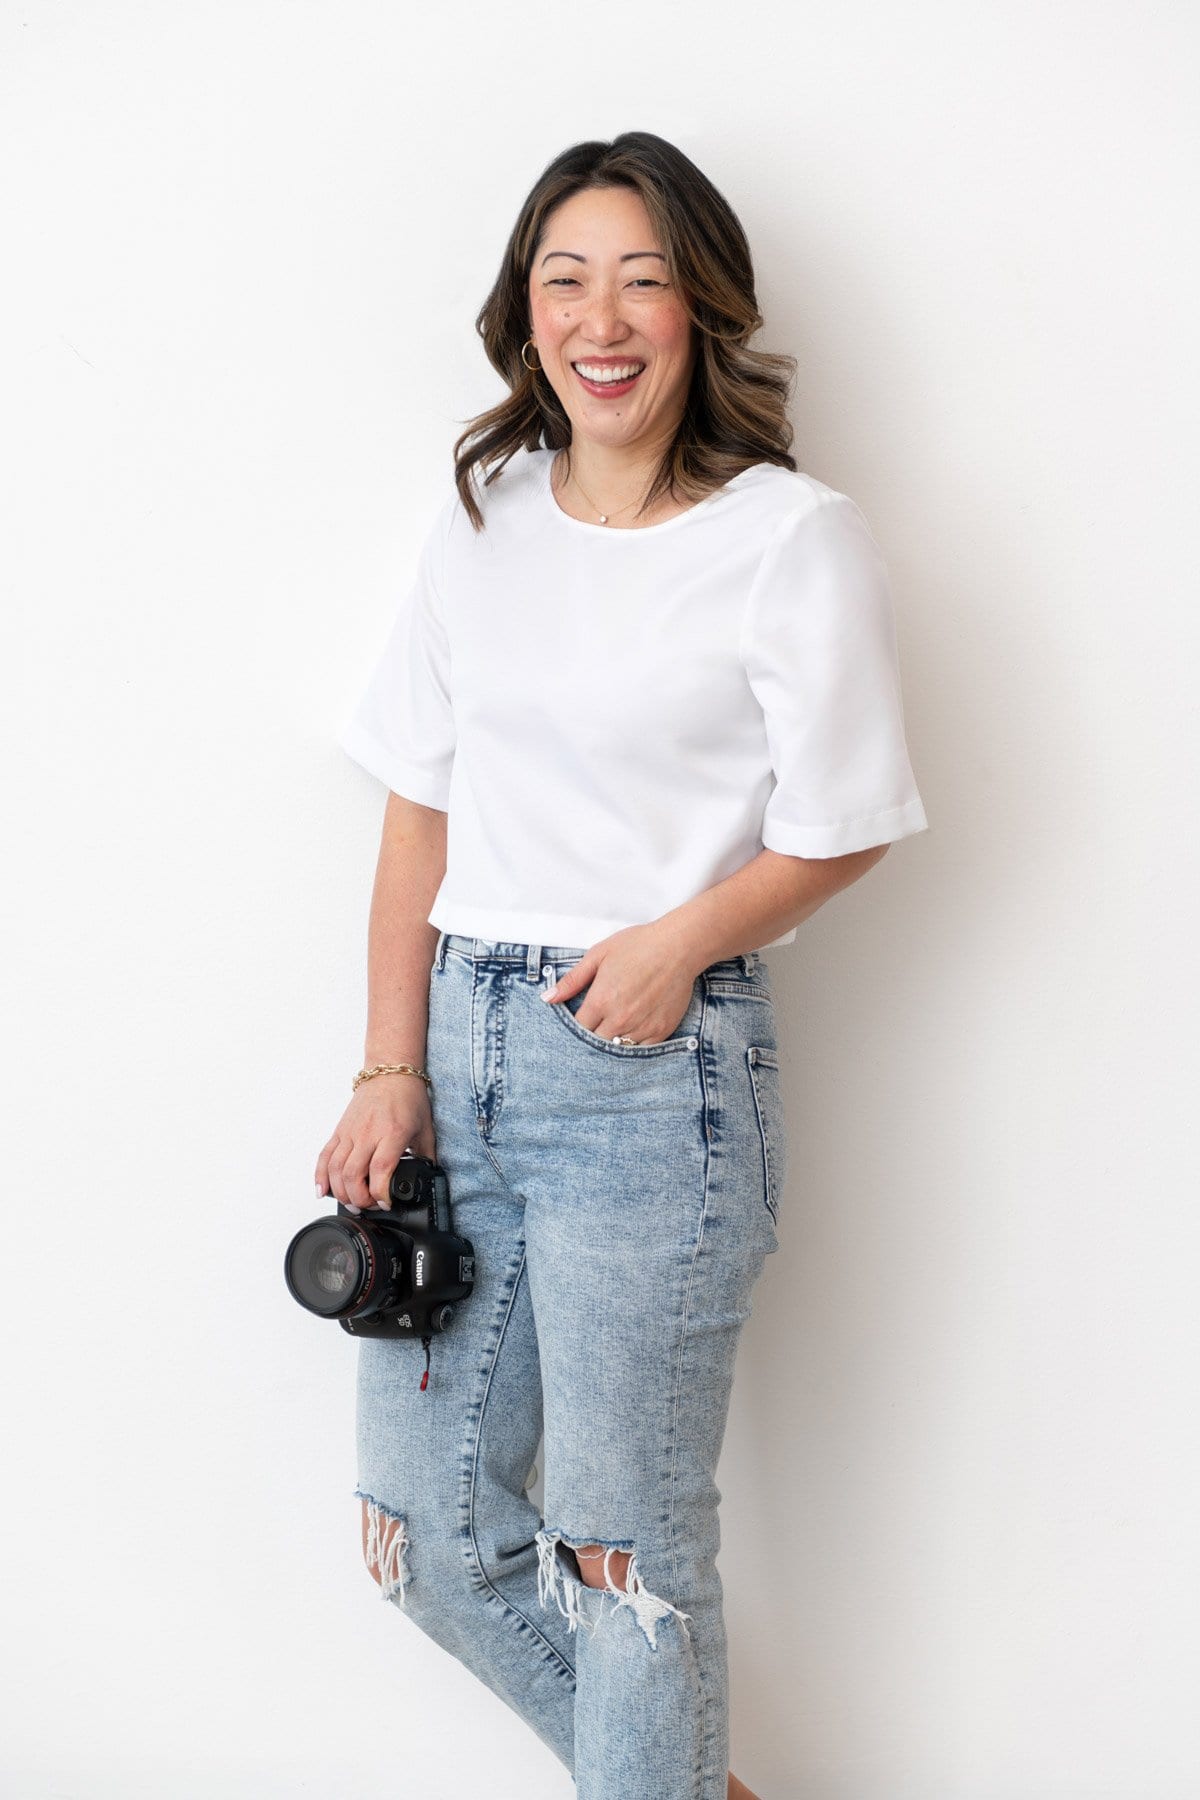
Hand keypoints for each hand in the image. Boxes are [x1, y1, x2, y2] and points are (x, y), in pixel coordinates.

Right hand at [314, 1076, 436, 1212]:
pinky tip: (322, 1191)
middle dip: (359, 1199)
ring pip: (336, 1169)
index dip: (381, 1193)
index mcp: (392, 1133)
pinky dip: (320, 1176)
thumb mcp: (425, 1129)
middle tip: (369, 1206)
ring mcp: (350, 1132)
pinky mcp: (339, 1131)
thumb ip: (426, 1156)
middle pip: (353, 1175)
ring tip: (351, 1203)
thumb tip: (428, 1178)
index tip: (386, 1203)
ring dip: (340, 1192)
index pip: (381, 1170)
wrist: (390, 1072)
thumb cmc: (408, 1098)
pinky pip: (324, 1156)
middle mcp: (368, 1133)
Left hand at [542, 923, 696, 1044]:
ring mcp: (642, 1026)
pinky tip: (633, 1029)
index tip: (580, 1020)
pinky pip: (641, 1050)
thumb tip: (547, 999)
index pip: (578, 1028)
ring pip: (618, 1048)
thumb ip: (572, 980)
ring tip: (616, 1025)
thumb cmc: (638, 945)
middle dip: (592, 1036)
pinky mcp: (661, 1030)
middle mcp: (620, 1018)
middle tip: (597, 1024)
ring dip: (613, 1041)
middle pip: (596, 1043)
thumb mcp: (599, 955)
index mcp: (601, 1000)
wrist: (678, 947)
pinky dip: (635, 1043)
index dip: (576, 1026)